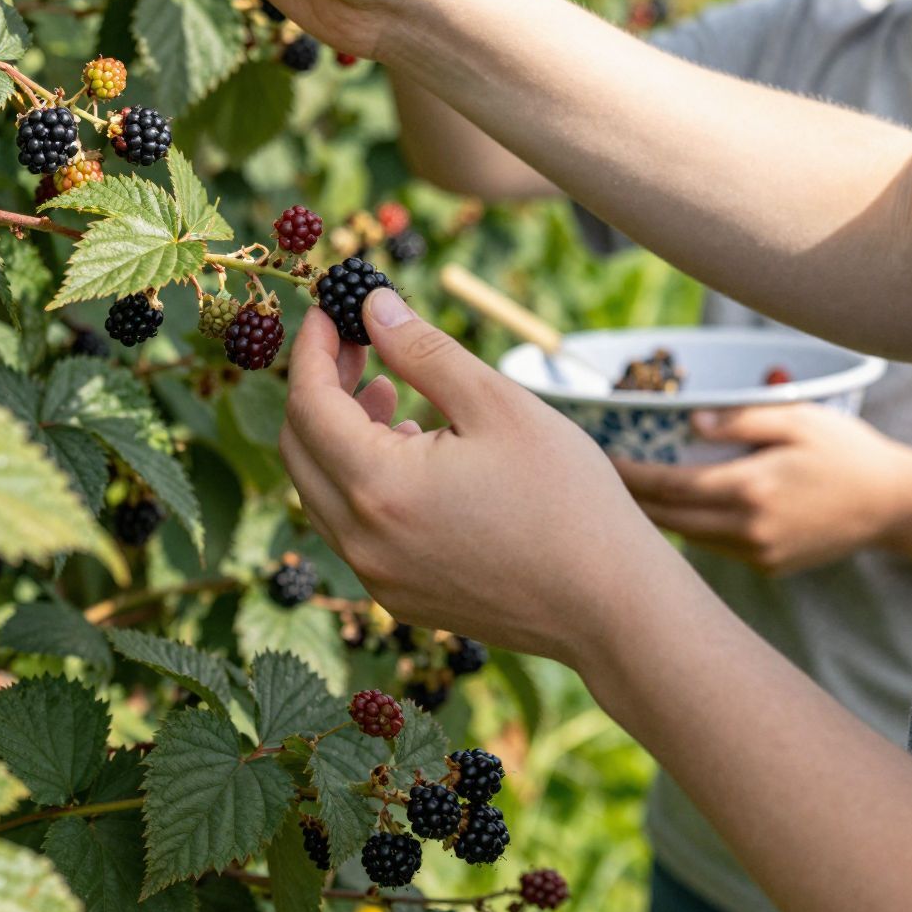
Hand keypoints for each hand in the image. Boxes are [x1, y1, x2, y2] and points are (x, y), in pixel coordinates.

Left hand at [279, 293, 667, 666]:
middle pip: (299, 450)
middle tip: (358, 345)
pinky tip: (414, 452)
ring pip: (322, 492)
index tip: (332, 310)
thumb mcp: (496, 403)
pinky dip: (361, 480)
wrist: (612, 606)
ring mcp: (378, 578)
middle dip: (318, 389)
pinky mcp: (401, 598)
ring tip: (390, 393)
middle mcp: (362, 542)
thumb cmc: (566, 498)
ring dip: (339, 435)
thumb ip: (422, 350)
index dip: (313, 348)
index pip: (308, 404)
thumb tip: (370, 305)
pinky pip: (354, 528)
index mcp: (377, 488)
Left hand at [611, 404, 911, 576]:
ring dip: (656, 518)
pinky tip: (674, 510)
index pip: (669, 486)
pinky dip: (690, 529)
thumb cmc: (844, 449)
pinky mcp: (768, 567)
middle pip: (668, 519)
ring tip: (626, 493)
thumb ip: (740, 418)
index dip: (629, 475)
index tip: (600, 459)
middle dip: (630, 500)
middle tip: (598, 478)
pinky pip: (714, 548)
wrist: (892, 503)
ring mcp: (758, 554)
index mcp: (750, 490)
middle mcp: (749, 530)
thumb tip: (689, 421)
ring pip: (688, 538)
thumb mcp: (797, 418)